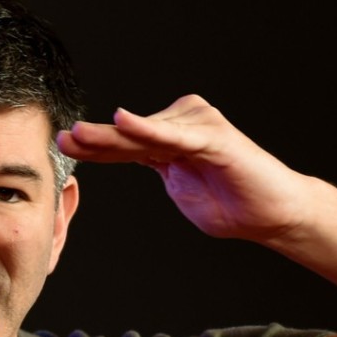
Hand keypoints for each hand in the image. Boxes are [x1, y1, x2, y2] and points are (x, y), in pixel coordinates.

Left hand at [57, 94, 313, 242]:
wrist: (273, 216)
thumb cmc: (232, 204)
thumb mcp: (179, 188)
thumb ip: (154, 168)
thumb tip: (123, 156)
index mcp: (171, 140)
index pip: (125, 144)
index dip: (95, 146)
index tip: (63, 146)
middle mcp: (183, 126)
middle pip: (130, 135)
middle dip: (95, 139)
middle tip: (63, 139)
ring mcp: (199, 128)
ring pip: (146, 133)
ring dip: (112, 135)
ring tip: (80, 135)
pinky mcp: (215, 138)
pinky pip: (174, 135)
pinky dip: (149, 128)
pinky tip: (124, 121)